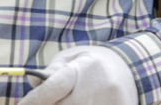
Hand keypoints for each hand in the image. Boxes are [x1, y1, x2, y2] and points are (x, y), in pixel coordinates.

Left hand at [18, 46, 136, 104]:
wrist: (129, 68)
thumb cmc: (93, 63)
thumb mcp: (72, 58)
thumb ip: (51, 71)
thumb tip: (31, 82)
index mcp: (83, 68)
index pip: (52, 88)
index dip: (33, 100)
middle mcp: (95, 89)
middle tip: (45, 101)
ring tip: (71, 99)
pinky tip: (81, 102)